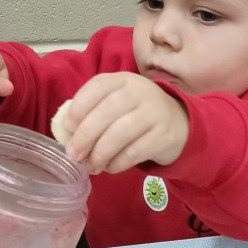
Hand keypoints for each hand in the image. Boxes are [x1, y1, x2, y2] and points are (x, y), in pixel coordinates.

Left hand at [64, 72, 189, 174]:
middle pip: (107, 112)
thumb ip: (94, 112)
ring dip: (100, 153)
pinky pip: (134, 152)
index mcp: (123, 80)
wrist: (179, 123)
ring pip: (120, 134)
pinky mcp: (164, 136)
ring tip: (91, 166)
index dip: (79, 106)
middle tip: (74, 155)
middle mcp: (140, 92)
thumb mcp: (118, 104)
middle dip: (85, 136)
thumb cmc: (136, 114)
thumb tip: (68, 137)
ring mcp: (155, 113)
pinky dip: (117, 163)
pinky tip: (109, 168)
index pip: (98, 86)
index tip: (68, 128)